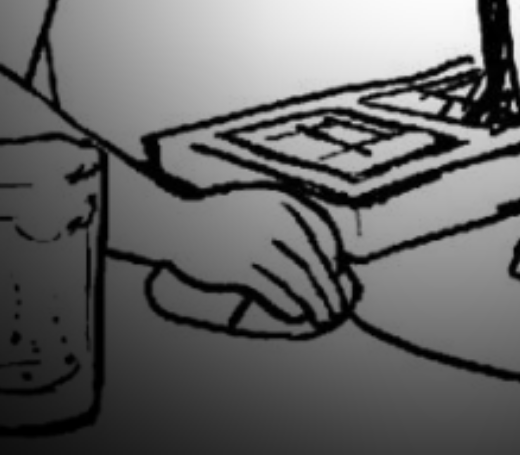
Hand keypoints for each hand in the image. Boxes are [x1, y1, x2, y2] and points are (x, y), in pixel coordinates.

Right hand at [162, 186, 358, 328]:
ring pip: (300, 281)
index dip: (334, 261)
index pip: (325, 235)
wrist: (181, 224)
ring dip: (316, 304)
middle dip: (331, 290)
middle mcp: (278, 220)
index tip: (337, 278)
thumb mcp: (265, 205)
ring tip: (324, 318)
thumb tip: (330, 260)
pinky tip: (296, 316)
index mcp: (287, 202)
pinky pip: (275, 292)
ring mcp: (260, 244)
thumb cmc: (227, 218)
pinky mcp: (242, 267)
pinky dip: (290, 307)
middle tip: (338, 308)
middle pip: (316, 262)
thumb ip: (294, 224)